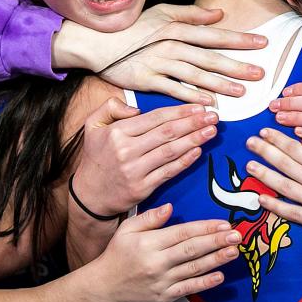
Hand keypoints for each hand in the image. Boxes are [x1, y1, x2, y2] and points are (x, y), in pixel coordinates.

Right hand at [55, 4, 266, 103]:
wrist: (100, 42)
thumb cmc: (134, 27)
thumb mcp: (163, 13)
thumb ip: (192, 14)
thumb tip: (219, 14)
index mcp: (178, 29)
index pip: (215, 35)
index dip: (240, 40)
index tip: (262, 44)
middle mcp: (172, 46)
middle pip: (210, 57)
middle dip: (237, 66)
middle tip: (260, 73)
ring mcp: (160, 64)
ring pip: (196, 75)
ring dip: (220, 84)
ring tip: (241, 91)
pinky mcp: (148, 80)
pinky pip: (174, 89)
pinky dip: (192, 96)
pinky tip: (210, 103)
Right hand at [72, 98, 217, 215]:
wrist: (88, 195)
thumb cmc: (95, 157)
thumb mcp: (92, 125)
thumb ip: (111, 107)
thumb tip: (136, 107)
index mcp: (117, 132)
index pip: (155, 118)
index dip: (179, 111)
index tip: (198, 106)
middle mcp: (126, 151)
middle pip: (167, 133)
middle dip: (193, 122)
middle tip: (213, 116)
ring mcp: (135, 170)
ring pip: (170, 151)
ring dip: (194, 140)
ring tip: (211, 130)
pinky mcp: (142, 188)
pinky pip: (168, 172)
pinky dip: (185, 161)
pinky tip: (199, 152)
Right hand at [97, 204, 239, 301]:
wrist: (105, 286)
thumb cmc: (118, 253)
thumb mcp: (128, 229)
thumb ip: (150, 217)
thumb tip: (170, 207)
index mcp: (149, 243)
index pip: (182, 233)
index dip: (205, 228)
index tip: (223, 224)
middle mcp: (157, 262)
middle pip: (192, 250)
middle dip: (216, 242)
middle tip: (237, 235)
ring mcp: (162, 281)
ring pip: (194, 269)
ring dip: (216, 260)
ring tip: (234, 251)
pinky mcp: (164, 296)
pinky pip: (188, 288)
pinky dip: (205, 283)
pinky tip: (220, 275)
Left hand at [245, 128, 301, 249]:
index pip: (295, 148)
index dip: (277, 138)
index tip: (264, 130)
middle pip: (284, 164)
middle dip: (265, 151)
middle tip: (250, 142)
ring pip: (283, 187)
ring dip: (264, 175)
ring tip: (250, 165)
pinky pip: (292, 214)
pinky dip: (275, 206)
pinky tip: (262, 199)